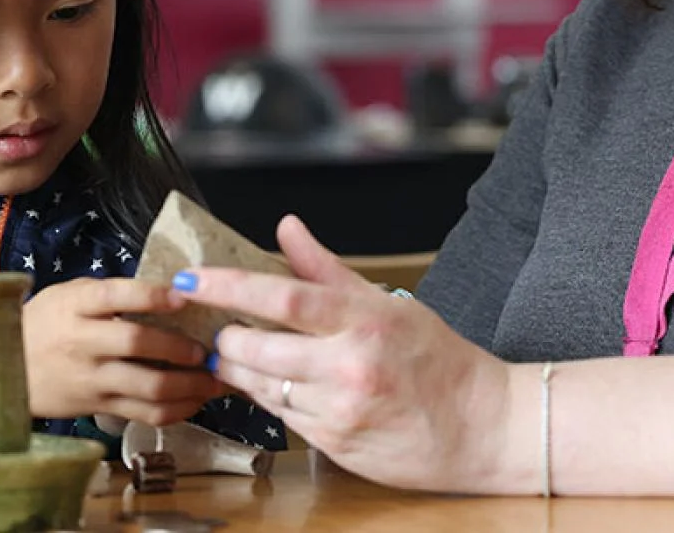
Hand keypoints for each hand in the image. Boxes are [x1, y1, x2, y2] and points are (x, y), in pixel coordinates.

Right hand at [20, 278, 226, 424]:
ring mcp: (91, 379)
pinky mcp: (98, 407)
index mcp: (75, 306)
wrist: (2, 368)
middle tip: (207, 348)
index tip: (183, 297)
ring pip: (148, 386)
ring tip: (214, 378)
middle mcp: (82, 342)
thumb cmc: (46, 324)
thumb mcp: (68, 296)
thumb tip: (169, 293)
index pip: (116, 295)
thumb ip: (109, 294)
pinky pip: (144, 413)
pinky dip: (177, 410)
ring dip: (190, 384)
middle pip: (138, 343)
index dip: (152, 295)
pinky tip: (195, 401)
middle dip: (181, 347)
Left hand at [175, 216, 525, 492]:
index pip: (281, 295)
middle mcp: (350, 365)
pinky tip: (277, 386)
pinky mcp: (334, 445)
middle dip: (226, 339)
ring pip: (262, 387)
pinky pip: (282, 417)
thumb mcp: (389, 305)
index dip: (227, 286)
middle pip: (256, 348)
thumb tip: (288, 228)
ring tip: (238, 356)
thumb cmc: (439, 362)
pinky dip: (270, 398)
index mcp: (365, 320)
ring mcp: (340, 410)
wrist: (481, 427)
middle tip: (219, 328)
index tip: (192, 280)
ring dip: (239, 371)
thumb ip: (328, 270)